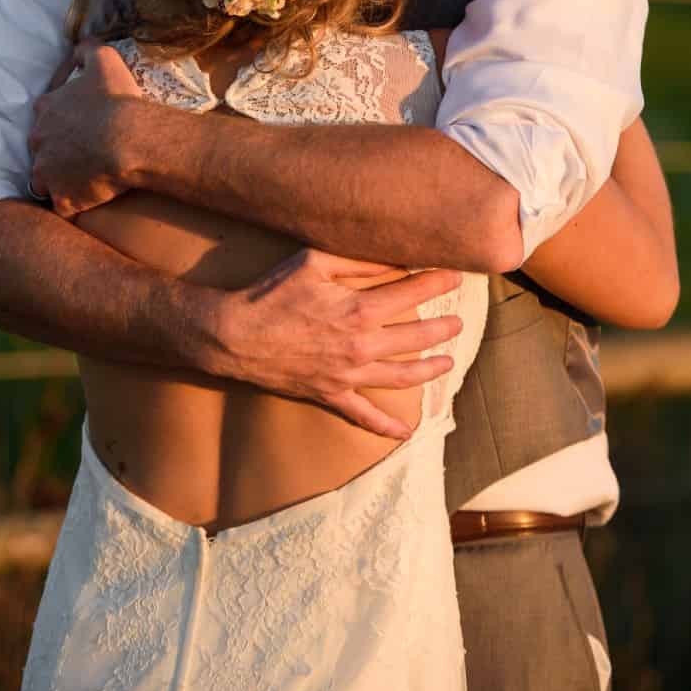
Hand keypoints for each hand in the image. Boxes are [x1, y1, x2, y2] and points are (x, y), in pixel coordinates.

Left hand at [28, 41, 151, 216]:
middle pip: (41, 148)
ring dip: (57, 182)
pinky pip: (62, 207)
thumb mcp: (104, 60)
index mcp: (45, 110)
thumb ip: (86, 49)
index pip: (44, 117)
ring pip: (44, 180)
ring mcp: (47, 172)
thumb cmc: (117, 100)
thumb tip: (78, 46)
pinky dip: (72, 206)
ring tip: (79, 183)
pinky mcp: (62, 198)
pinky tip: (86, 204)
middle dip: (55, 152)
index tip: (78, 128)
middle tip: (81, 155)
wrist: (129, 139)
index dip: (61, 123)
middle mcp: (38, 141)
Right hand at [209, 248, 464, 438]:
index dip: (437, 283)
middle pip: (417, 337)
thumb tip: (394, 257)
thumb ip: (356, 261)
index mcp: (359, 310)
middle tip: (458, 321)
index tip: (454, 277)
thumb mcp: (311, 262)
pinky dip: (386, 427)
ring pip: (402, 377)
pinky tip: (406, 433)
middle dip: (443, 327)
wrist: (232, 336)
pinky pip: (363, 416)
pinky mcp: (330, 394)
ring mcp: (348, 375)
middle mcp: (361, 346)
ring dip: (430, 370)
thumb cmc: (269, 294)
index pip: (412, 293)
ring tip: (447, 362)